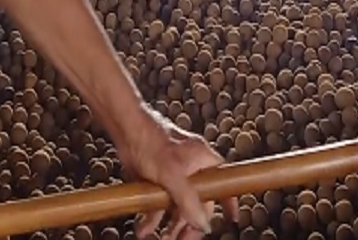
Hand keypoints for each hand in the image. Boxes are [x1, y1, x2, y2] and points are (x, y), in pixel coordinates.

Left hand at [114, 107, 238, 239]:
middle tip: (182, 239)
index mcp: (204, 163)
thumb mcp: (173, 173)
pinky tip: (144, 229)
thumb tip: (203, 225)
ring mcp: (175, 176)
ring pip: (178, 208)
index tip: (231, 220)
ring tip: (160, 238)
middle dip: (189, 225)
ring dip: (169, 226)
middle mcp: (192, 170)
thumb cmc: (152, 140)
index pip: (223, 186)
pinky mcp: (158, 181)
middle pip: (198, 204)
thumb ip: (188, 200)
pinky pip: (160, 205)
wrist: (125, 130)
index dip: (228, 203)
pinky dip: (153, 219)